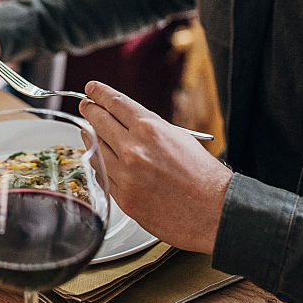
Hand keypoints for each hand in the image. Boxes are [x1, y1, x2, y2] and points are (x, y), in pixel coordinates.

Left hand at [78, 81, 230, 252]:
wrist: (217, 212)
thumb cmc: (204, 176)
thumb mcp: (179, 138)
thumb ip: (149, 128)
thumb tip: (125, 119)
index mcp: (150, 130)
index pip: (115, 104)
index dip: (100, 94)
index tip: (91, 89)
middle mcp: (133, 150)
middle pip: (98, 122)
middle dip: (90, 111)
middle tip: (86, 106)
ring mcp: (125, 175)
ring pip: (94, 149)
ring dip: (89, 138)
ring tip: (88, 131)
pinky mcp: (123, 198)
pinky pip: (101, 175)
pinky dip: (100, 165)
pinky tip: (101, 160)